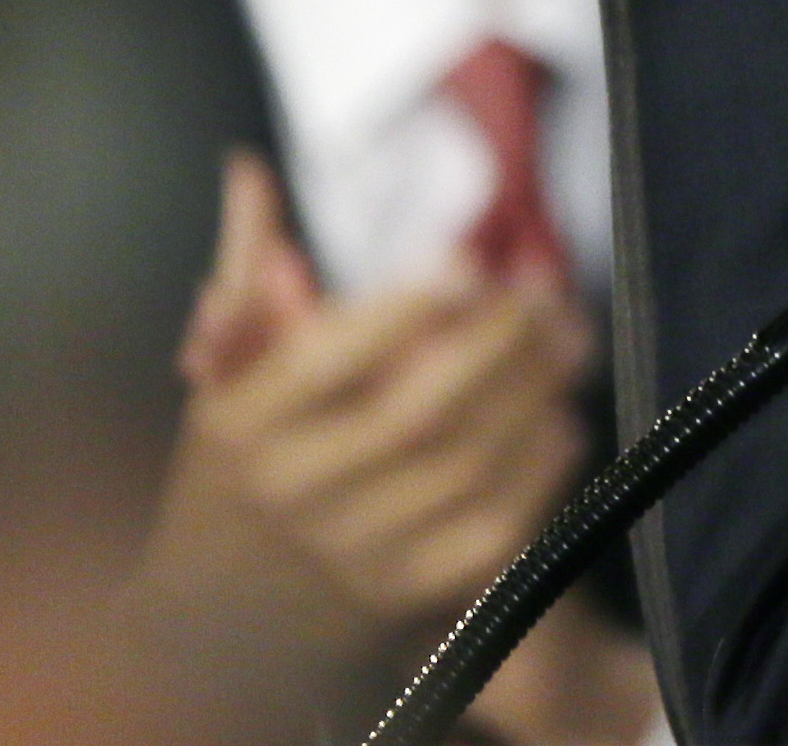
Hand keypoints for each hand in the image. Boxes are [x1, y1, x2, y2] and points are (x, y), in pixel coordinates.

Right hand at [131, 154, 594, 696]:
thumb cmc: (238, 465)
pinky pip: (496, 527)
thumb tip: (247, 167)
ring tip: (569, 332)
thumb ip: (246, 270)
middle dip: (498, 338)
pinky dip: (540, 465)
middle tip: (545, 283)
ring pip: (469, 466)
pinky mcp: (408, 595)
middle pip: (417, 413)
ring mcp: (353, 555)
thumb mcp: (224, 373)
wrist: (217, 620)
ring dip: (536, 389)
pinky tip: (559, 415)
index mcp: (241, 429)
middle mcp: (293, 496)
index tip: (465, 257)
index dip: (404, 309)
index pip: (325, 364)